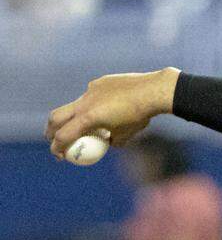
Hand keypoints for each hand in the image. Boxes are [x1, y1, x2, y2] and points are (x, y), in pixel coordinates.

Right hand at [46, 67, 179, 158]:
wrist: (152, 91)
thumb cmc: (140, 116)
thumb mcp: (126, 135)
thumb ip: (112, 141)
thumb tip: (107, 143)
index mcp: (87, 118)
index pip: (63, 136)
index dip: (57, 148)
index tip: (60, 156)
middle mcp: (84, 103)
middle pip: (56, 117)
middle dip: (51, 130)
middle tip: (54, 139)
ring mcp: (90, 90)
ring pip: (75, 104)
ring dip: (74, 116)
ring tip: (87, 124)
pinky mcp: (99, 82)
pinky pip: (91, 95)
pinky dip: (94, 104)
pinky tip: (110, 105)